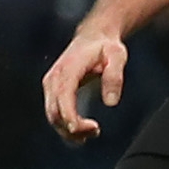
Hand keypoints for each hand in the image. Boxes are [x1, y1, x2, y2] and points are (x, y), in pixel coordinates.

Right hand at [43, 25, 127, 141]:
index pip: (64, 96)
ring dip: (69, 130)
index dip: (69, 116)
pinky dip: (66, 125)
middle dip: (72, 128)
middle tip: (95, 131)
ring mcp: (51, 84)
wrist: (93, 36)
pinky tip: (83, 129)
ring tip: (93, 131)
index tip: (82, 129)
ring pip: (53, 116)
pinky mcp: (52, 90)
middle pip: (54, 111)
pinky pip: (55, 113)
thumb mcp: (117, 56)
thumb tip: (111, 102)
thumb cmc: (105, 47)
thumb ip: (114, 76)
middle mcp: (54, 77)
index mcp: (68, 68)